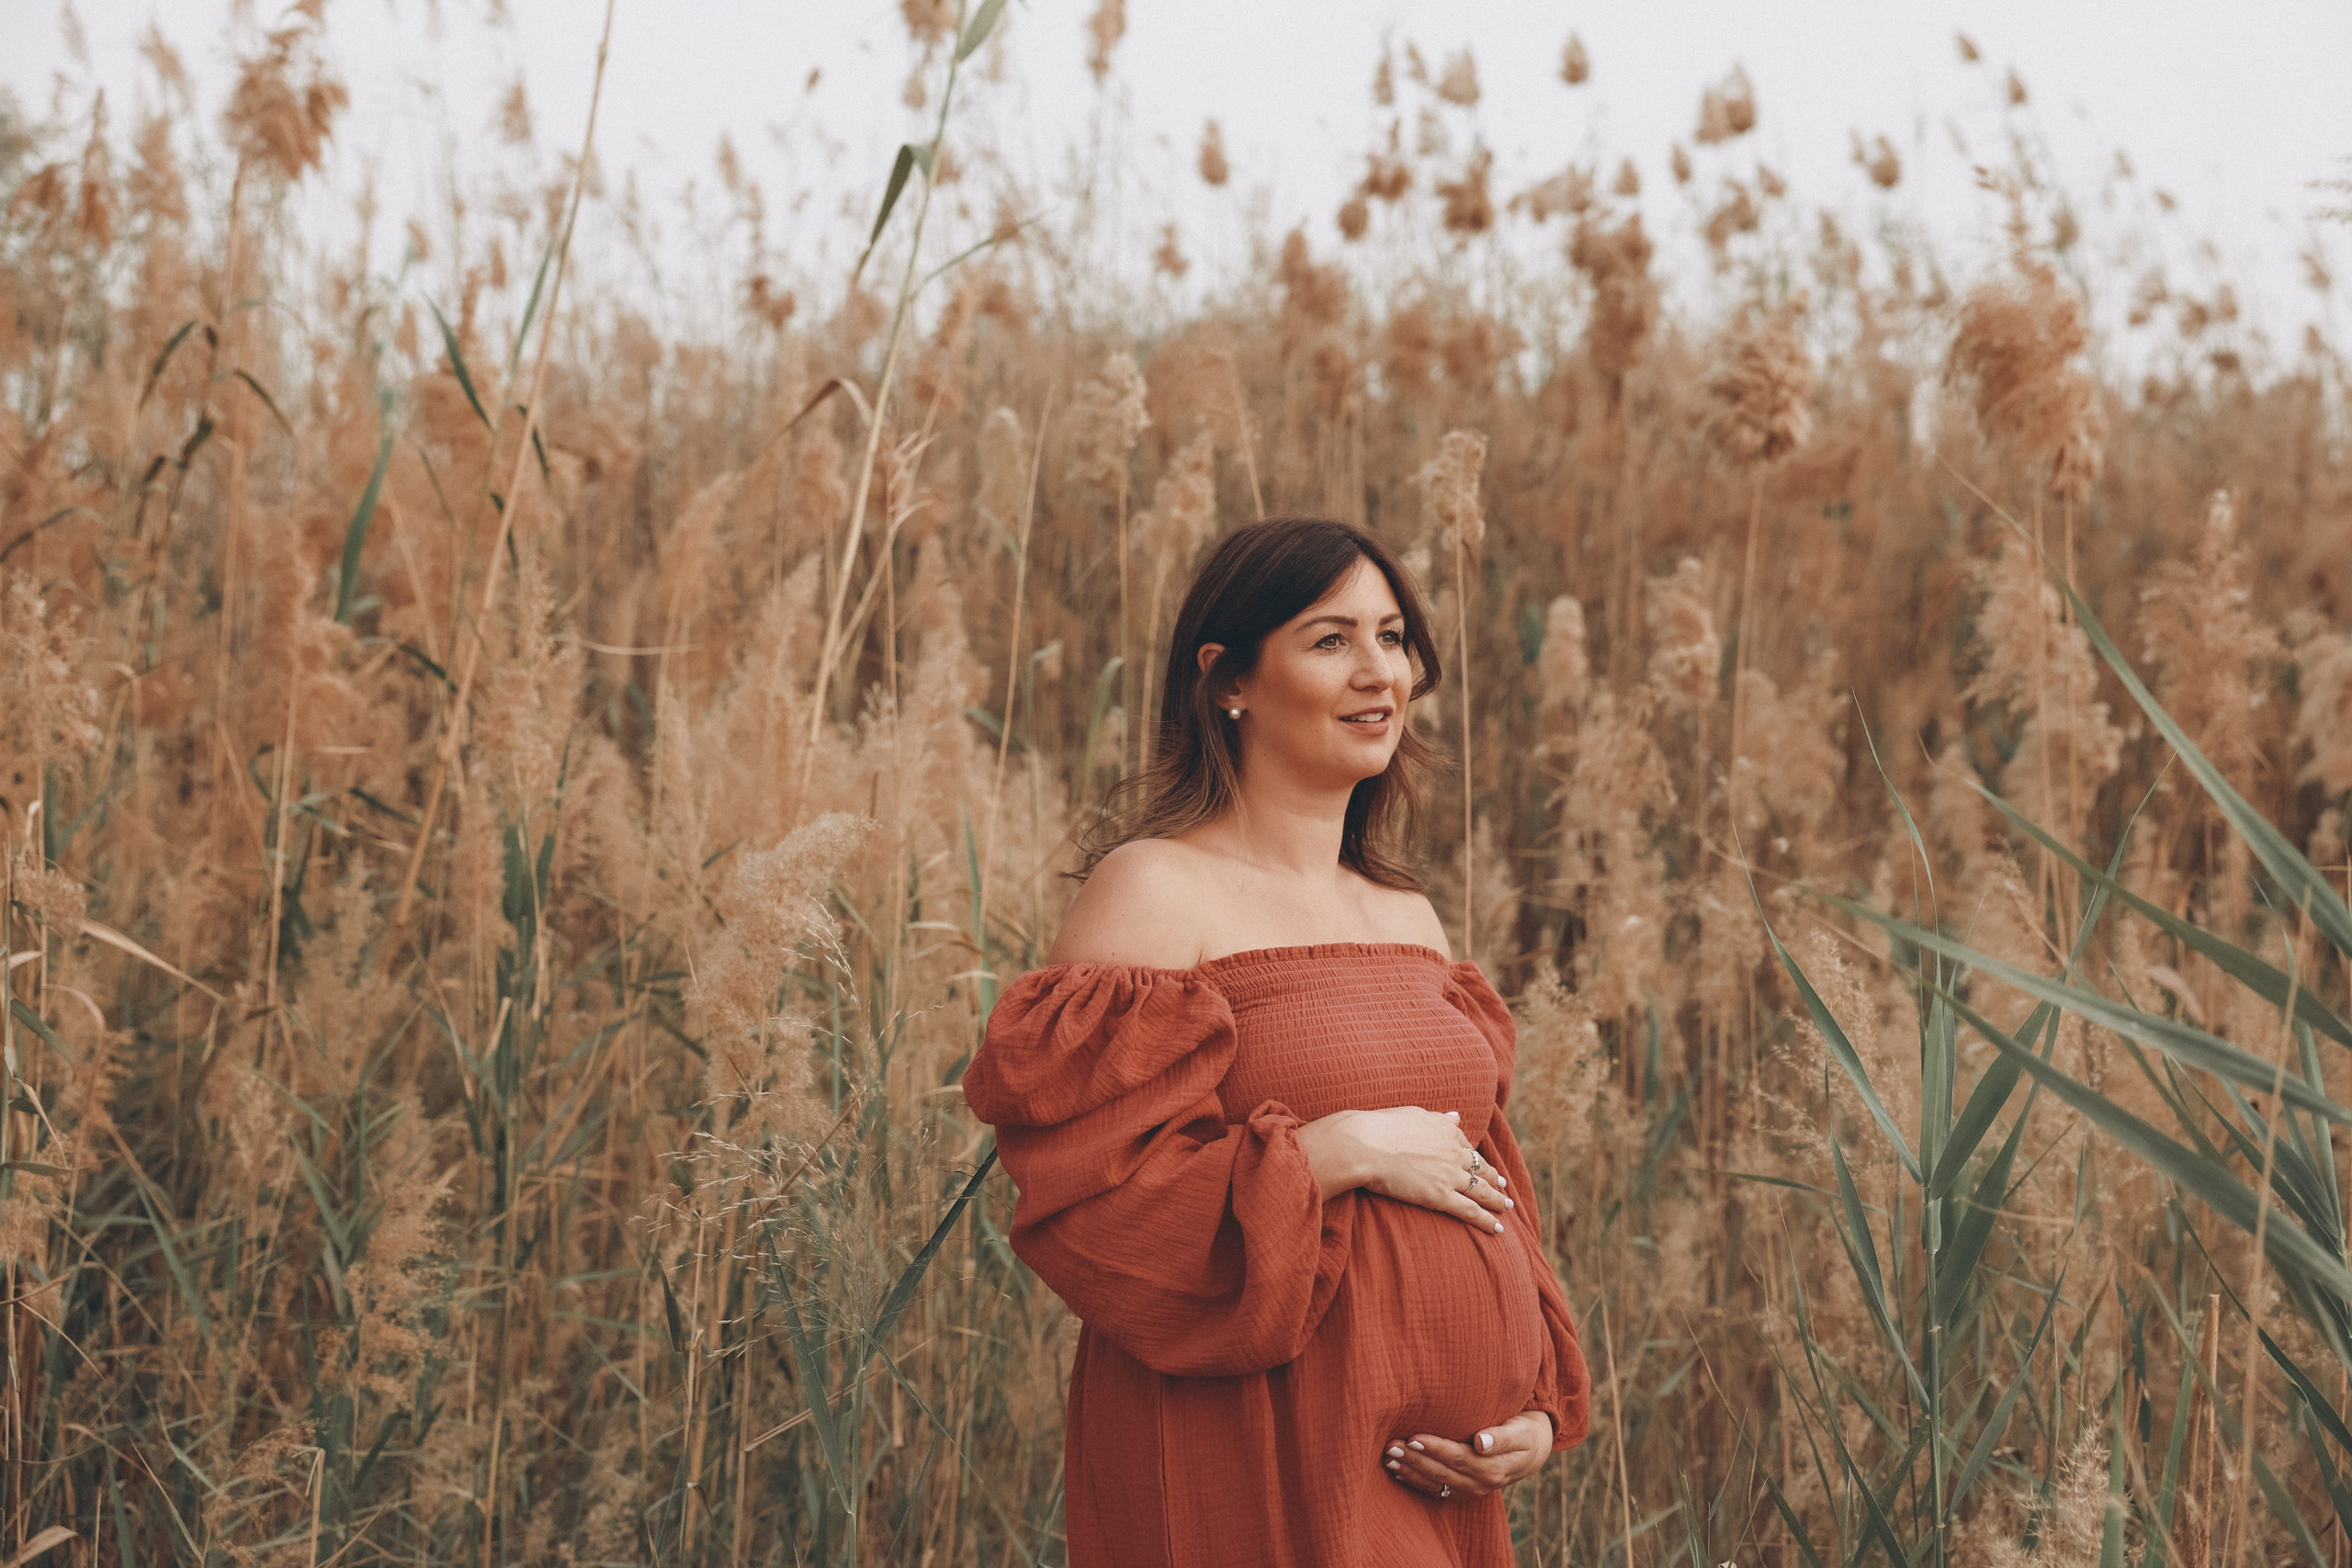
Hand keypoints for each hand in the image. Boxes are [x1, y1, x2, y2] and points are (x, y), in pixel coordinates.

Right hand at [1297, 1107, 1509, 1234]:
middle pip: (1481, 1169)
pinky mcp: (1440, 1196)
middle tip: (1503, 1187)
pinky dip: (1486, 1220)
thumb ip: (1438, 1118)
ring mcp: (1450, 1175)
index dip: (1478, 1159)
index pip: (1468, 1147)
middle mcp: (1454, 1152)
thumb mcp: (1415, 1114)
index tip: (1484, 1166)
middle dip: (1495, 1179)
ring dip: (1496, 1200)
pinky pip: (1470, 1210)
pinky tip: (1497, 1228)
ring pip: (1481, 1190)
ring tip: (1505, 1208)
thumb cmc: (1382, 1127)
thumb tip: (1456, 1116)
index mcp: (1447, 1131)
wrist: (1366, 1144)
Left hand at [1383, 1411, 1553, 1498]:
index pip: (1458, 1457)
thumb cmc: (1524, 1432)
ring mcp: (1470, 1491)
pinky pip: (1436, 1489)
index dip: (1435, 1448)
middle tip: (1391, 1446)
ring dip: (1410, 1472)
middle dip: (1414, 1460)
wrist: (1531, 1453)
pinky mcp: (1463, 1492)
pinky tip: (1399, 1472)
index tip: (1413, 1437)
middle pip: (1441, 1472)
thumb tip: (1481, 1441)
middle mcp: (1480, 1484)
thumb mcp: (1521, 1431)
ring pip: (1435, 1483)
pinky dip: (1416, 1482)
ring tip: (1388, 1458)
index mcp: (1493, 1468)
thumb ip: (1502, 1436)